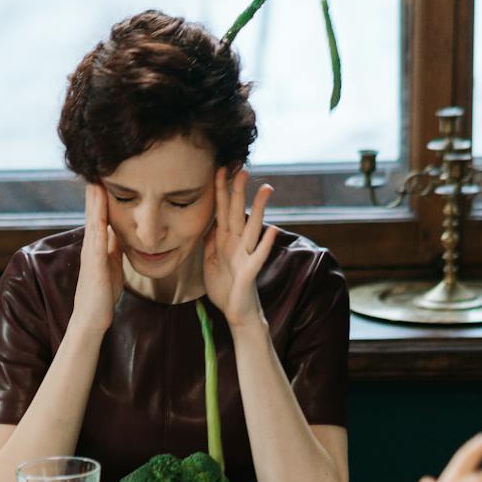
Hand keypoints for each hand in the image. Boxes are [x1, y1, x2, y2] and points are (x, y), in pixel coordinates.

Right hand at [73, 183, 122, 331]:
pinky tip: (100, 205)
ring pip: (92, 218)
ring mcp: (91, 252)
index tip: (106, 174)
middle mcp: (91, 245)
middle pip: (93, 211)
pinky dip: (97, 217)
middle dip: (95, 189)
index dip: (102, 195)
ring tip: (96, 176)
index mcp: (97, 245)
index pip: (99, 214)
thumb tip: (118, 232)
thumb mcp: (111, 265)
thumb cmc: (101, 295)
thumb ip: (113, 248)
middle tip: (97, 164)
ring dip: (94, 198)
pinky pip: (96, 234)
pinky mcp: (95, 262)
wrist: (91, 319)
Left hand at [202, 167, 277, 329]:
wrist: (235, 313)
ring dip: (259, 209)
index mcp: (225, 241)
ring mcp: (246, 256)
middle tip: (242, 168)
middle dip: (238, 191)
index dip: (220, 191)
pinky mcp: (251, 271)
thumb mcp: (210, 262)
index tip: (219, 169)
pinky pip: (259, 256)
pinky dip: (266, 244)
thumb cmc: (224, 287)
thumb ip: (209, 242)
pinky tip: (273, 229)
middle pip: (237, 213)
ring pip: (253, 228)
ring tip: (266, 189)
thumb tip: (208, 223)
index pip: (222, 211)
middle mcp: (238, 244)